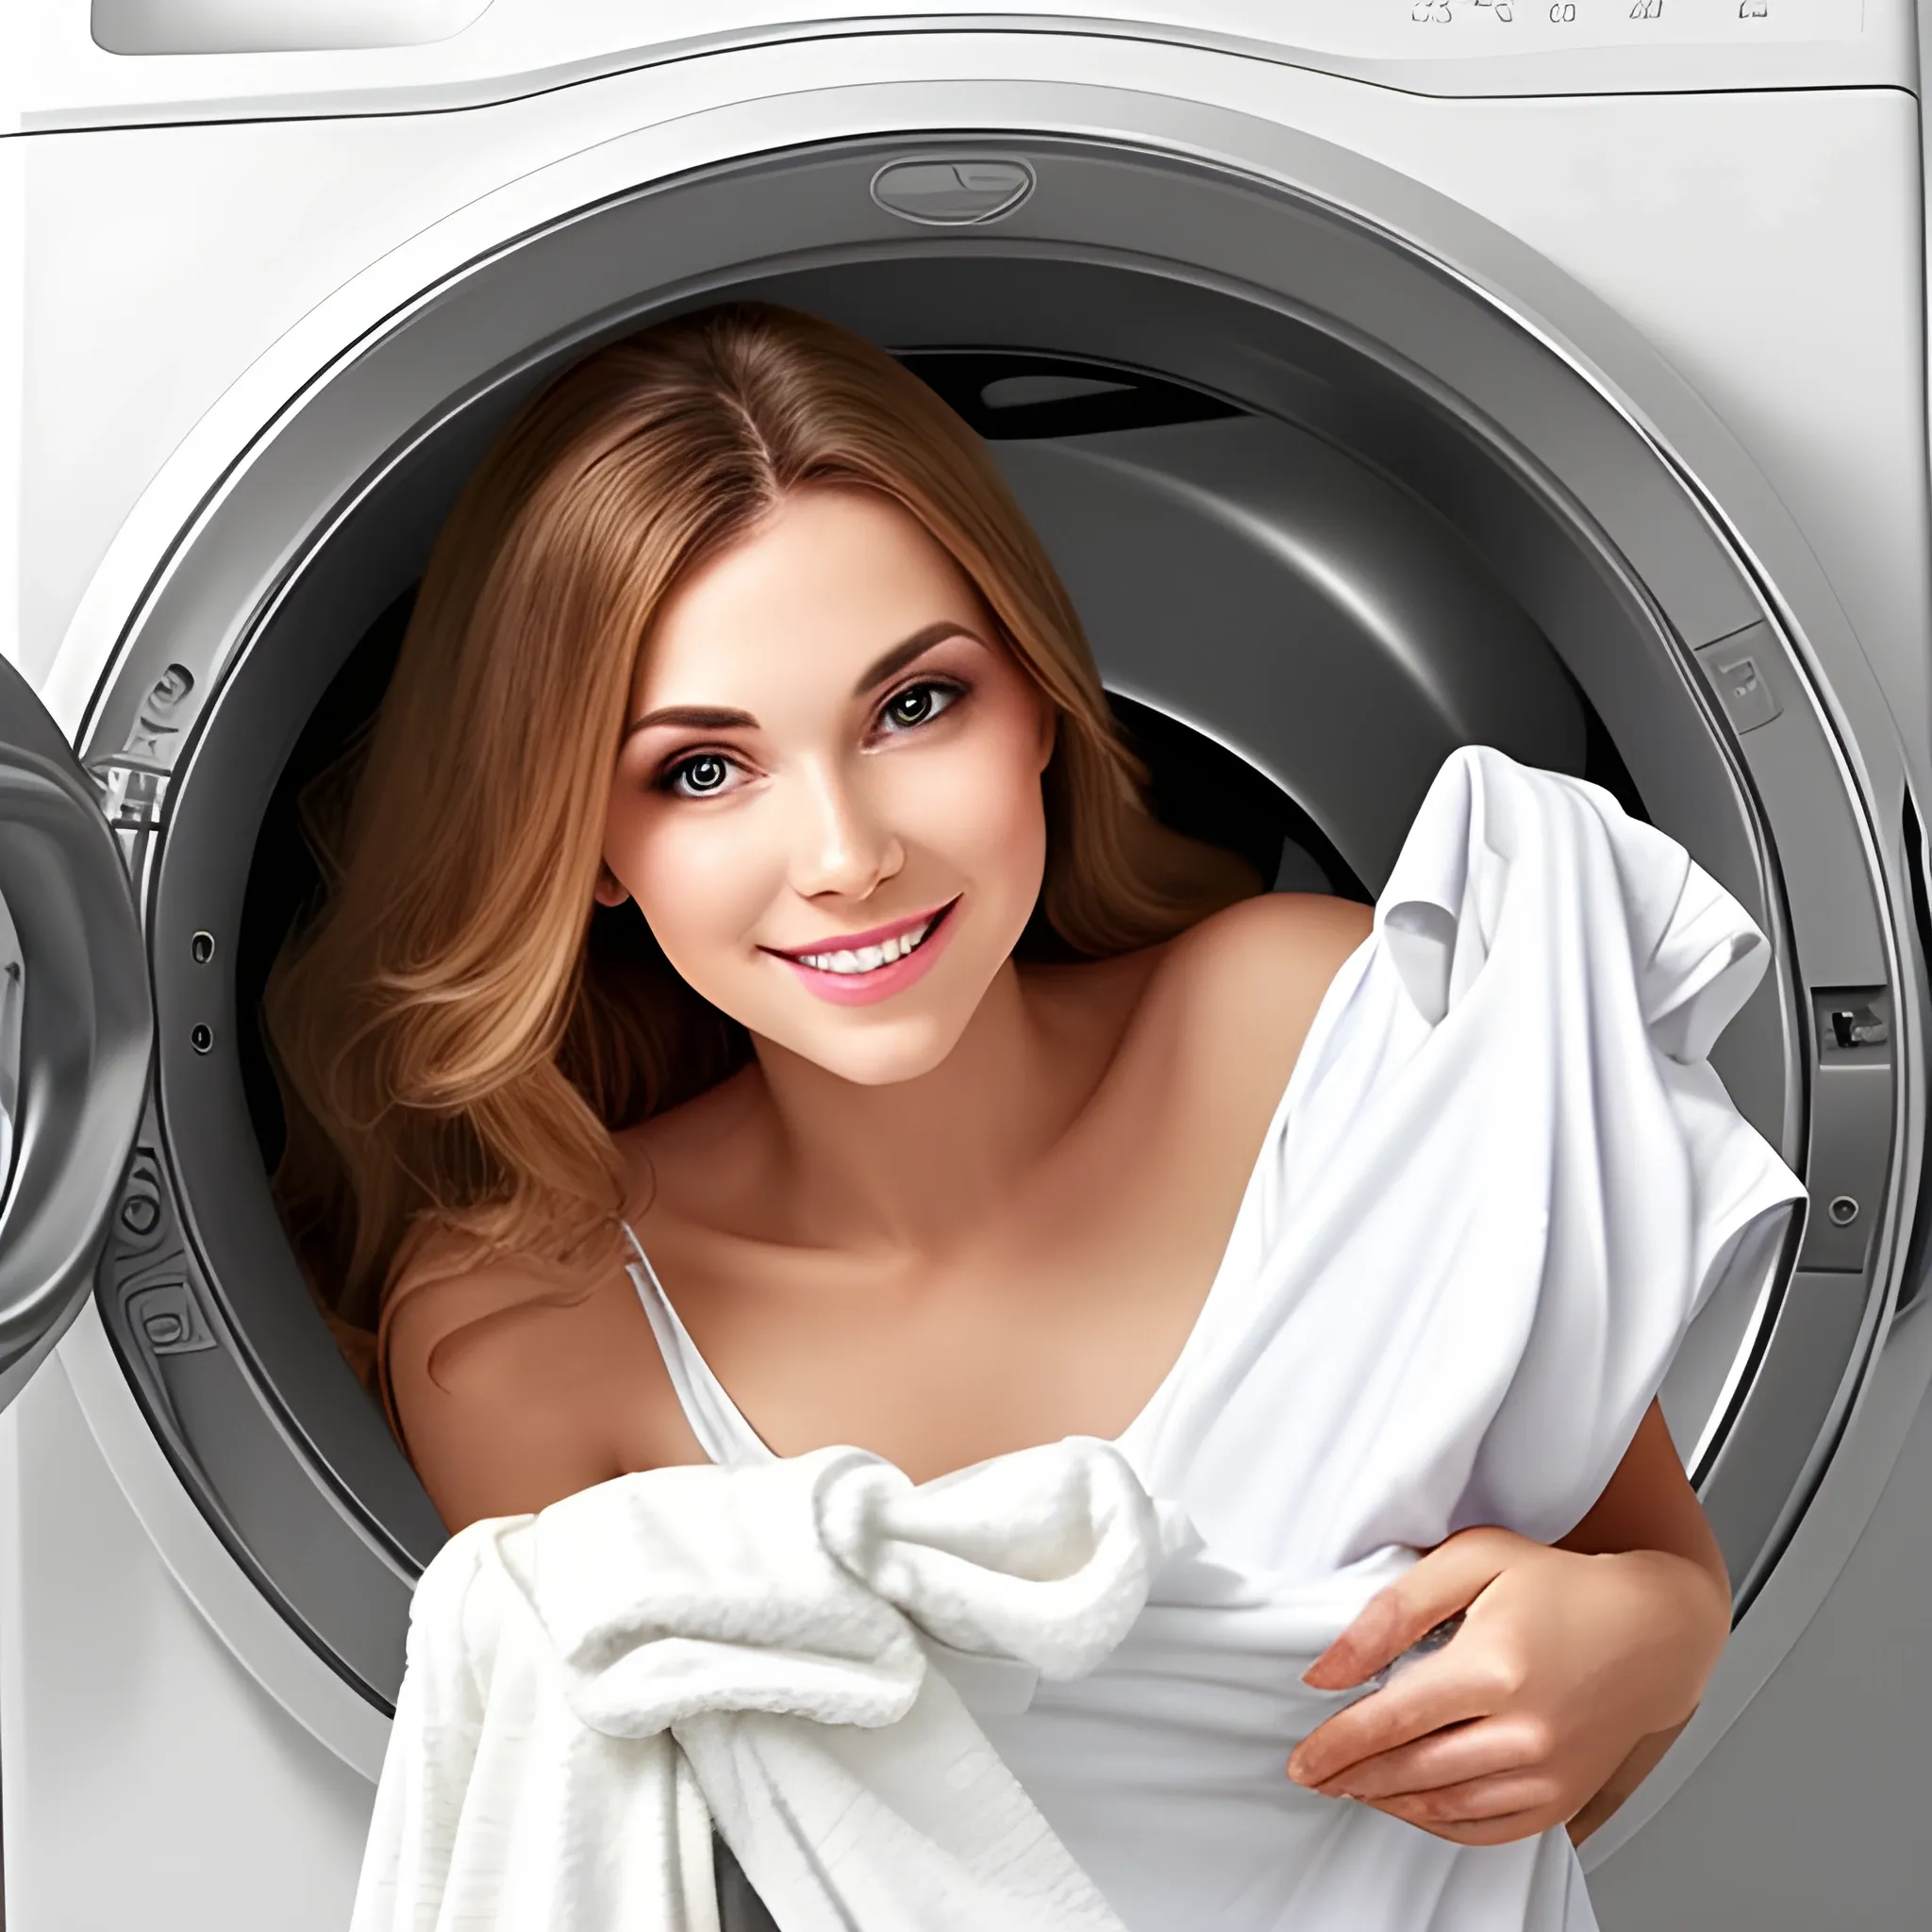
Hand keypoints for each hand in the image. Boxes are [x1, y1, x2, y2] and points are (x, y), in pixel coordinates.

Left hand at [1284, 1525, 1728, 1844]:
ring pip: (1444, 1808)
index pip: (1390, 1721)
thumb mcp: (1471, 1562)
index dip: (1336, 1745)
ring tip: (1350, 1786)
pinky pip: (1487, 1829)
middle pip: (1410, 1771)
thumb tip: (1330, 1667)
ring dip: (1387, 1801)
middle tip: (1311, 1775)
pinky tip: (1410, 1804)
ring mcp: (1547, 1775)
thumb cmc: (1561, 1587)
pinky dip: (1439, 1824)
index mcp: (1493, 1669)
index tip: (1301, 1758)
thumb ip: (1394, 1611)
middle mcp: (1523, 1733)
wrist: (1652, 1630)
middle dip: (1349, 1777)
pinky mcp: (1562, 1798)